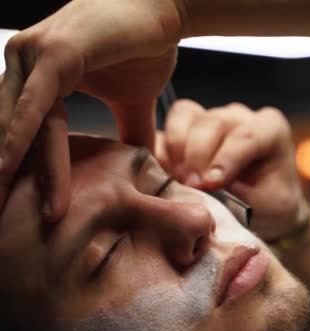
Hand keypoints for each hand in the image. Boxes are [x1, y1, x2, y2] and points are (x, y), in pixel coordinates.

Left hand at [0, 0, 183, 220]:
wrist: (166, 8)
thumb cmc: (145, 45)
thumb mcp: (133, 101)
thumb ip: (127, 131)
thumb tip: (140, 162)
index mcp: (37, 75)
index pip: (18, 129)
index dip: (16, 168)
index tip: (12, 205)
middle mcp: (25, 62)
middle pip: (3, 128)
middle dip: (0, 173)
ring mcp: (35, 55)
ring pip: (16, 121)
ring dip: (8, 166)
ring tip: (2, 206)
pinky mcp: (56, 53)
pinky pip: (35, 103)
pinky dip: (21, 136)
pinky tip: (9, 166)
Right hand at [155, 100, 305, 240]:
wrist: (254, 215)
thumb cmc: (269, 208)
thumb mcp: (271, 209)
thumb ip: (244, 196)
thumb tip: (208, 193)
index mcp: (268, 129)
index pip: (247, 134)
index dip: (226, 158)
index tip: (211, 183)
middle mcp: (238, 117)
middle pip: (213, 122)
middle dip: (199, 156)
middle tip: (192, 187)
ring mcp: (207, 119)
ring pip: (186, 116)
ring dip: (178, 149)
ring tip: (178, 180)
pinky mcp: (180, 131)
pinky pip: (164, 128)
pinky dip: (160, 152)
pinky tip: (163, 175)